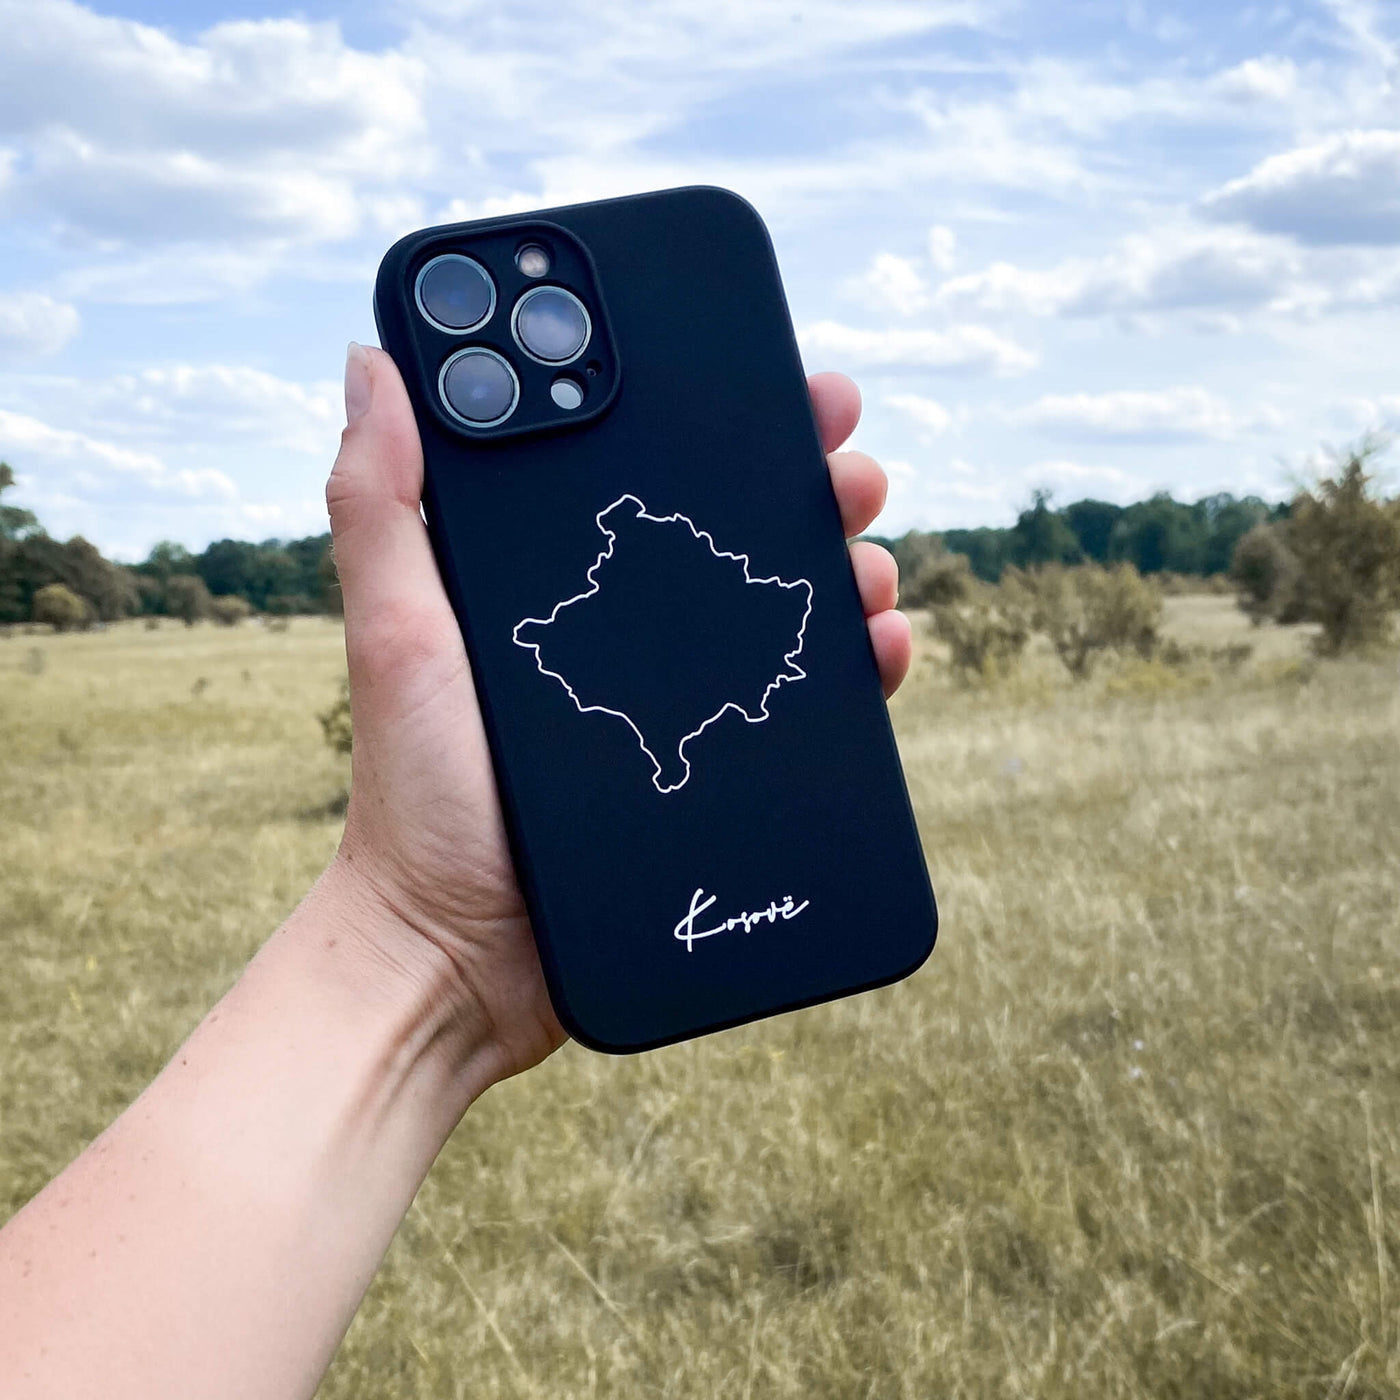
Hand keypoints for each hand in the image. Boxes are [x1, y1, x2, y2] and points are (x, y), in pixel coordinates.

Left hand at [324, 345, 911, 1088]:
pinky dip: (856, 668)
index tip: (768, 367)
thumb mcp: (398, 637)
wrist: (461, 957)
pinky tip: (879, 647)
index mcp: (565, 578)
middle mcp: (632, 625)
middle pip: (737, 529)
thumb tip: (376, 361)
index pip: (649, 468)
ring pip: (787, 606)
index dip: (714, 410)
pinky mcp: (722, 763)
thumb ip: (381, 507)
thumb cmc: (417, 795)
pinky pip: (806, 702)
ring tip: (866, 559)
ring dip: (846, 565)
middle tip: (845, 458)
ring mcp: (684, 694)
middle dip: (807, 479)